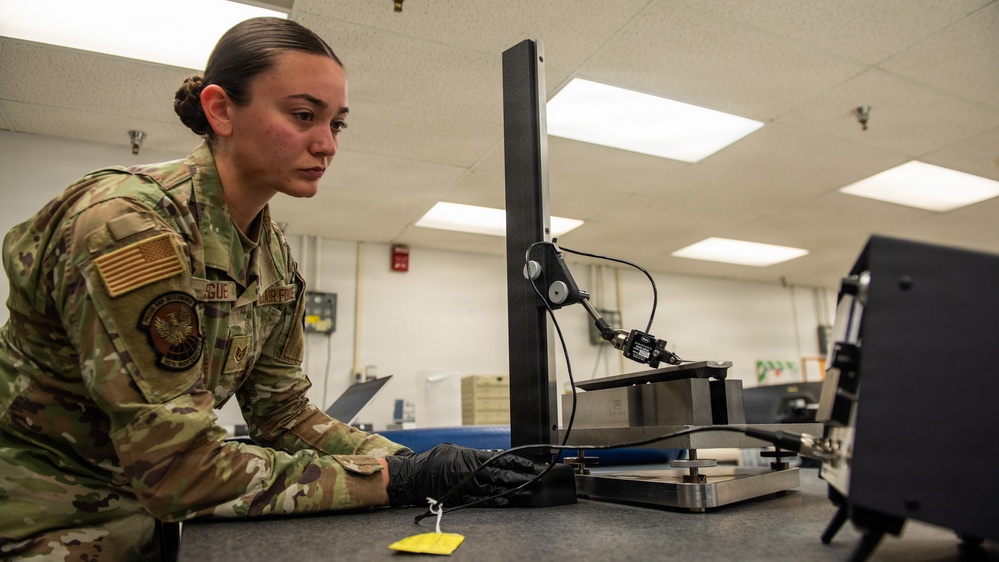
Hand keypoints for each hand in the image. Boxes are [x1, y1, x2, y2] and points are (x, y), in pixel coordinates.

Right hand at [384, 443, 535, 506]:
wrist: (415, 476)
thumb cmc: (434, 460)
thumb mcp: (455, 450)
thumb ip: (474, 454)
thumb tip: (491, 455)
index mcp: (472, 457)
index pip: (501, 458)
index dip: (518, 462)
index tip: (531, 464)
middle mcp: (472, 472)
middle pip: (503, 475)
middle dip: (522, 477)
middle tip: (537, 479)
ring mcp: (468, 486)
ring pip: (496, 489)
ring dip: (514, 491)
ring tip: (529, 492)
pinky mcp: (462, 498)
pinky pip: (483, 501)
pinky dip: (497, 501)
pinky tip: (509, 501)